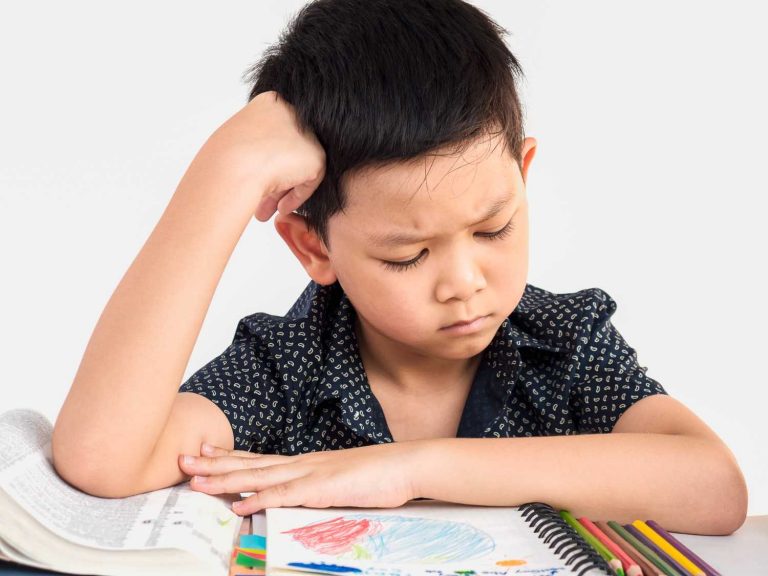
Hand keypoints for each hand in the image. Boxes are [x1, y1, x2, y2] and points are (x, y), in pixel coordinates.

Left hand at [178, 442, 421, 514]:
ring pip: (259, 477)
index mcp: (305, 462)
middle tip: (183, 460)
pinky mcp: (323, 489)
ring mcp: (311, 474)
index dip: (229, 456)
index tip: (204, 452)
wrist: (406, 465)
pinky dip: (260, 499)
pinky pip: (286, 496)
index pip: (259, 458)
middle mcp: (301, 464)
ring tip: (197, 480)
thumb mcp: (339, 479)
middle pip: (250, 463)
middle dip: (214, 464)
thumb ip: (315, 485)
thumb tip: (298, 492)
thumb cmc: (377, 474)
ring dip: (226, 479)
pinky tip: (240, 505)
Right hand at [204, 90, 326, 221]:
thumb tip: (258, 162)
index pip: (274, 135)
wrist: (234, 166)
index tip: (255, 178)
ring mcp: (307, 133)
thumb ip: (255, 146)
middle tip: (263, 200)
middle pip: (288, 150)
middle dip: (276, 178)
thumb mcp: (237, 142)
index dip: (265, 160)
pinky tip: (282, 207)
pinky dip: (297, 195)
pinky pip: (310, 180)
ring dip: (284, 189)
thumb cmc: (224, 157)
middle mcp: (292, 112)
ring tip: (268, 210)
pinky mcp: (316, 155)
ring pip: (298, 166)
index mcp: (271, 102)